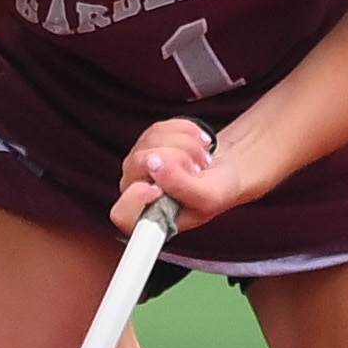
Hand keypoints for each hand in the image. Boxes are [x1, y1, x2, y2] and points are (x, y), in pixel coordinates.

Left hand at [113, 117, 242, 230]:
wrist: (225, 172)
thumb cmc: (217, 192)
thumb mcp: (208, 197)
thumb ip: (180, 186)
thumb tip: (154, 164)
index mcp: (148, 219)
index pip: (122, 214)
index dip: (137, 197)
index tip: (159, 189)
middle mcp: (136, 194)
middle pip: (139, 162)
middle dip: (178, 158)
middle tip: (199, 169)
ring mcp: (138, 166)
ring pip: (151, 141)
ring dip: (186, 145)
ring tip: (201, 160)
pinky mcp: (146, 144)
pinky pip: (159, 128)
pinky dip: (185, 132)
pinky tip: (198, 145)